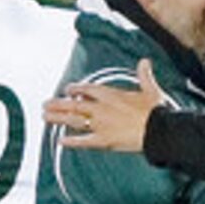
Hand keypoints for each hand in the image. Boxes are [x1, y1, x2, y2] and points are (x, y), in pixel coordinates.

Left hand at [44, 59, 168, 153]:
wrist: (159, 131)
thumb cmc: (156, 111)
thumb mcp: (151, 90)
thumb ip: (144, 75)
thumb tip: (145, 61)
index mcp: (111, 95)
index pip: (88, 90)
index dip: (76, 89)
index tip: (68, 90)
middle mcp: (102, 108)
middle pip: (75, 105)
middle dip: (59, 104)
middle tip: (45, 104)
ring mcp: (101, 125)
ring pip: (74, 120)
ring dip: (58, 118)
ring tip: (45, 117)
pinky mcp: (103, 141)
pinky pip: (83, 141)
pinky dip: (71, 141)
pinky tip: (60, 141)